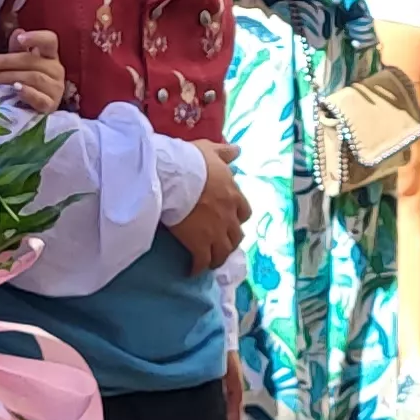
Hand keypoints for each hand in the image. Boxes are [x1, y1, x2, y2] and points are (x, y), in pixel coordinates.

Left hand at [0, 29, 64, 112]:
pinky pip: (40, 99)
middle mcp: (56, 70)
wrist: (32, 110)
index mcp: (50, 55)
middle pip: (34, 61)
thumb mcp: (20, 63)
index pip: (50, 40)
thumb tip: (17, 31)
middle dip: (8, 61)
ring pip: (34, 78)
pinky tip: (16, 89)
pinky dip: (28, 93)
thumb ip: (17, 48)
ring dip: (11, 77)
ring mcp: (56, 89)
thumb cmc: (26, 81)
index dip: (36, 37)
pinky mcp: (51, 106)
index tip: (20, 38)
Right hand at [167, 138, 245, 274]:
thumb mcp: (211, 151)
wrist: (175, 178)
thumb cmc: (192, 162)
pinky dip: (198, 268)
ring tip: (210, 261)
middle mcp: (228, 216)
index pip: (244, 212)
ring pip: (223, 252)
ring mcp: (215, 232)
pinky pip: (202, 262)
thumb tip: (237, 149)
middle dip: (230, 241)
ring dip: (218, 257)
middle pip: (236, 236)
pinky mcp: (199, 245)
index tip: (231, 220)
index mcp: (233, 195)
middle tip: (222, 243)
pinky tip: (192, 271)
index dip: (238, 218)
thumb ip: (225, 152)